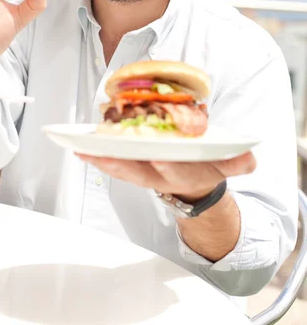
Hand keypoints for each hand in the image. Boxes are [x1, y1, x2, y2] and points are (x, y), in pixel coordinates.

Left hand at [76, 152, 255, 200]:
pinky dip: (95, 156)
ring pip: (121, 168)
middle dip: (122, 162)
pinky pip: (111, 162)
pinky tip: (79, 146)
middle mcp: (161, 175)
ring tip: (82, 147)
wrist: (195, 184)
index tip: (160, 157)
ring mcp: (144, 173)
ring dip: (102, 158)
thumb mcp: (228, 164)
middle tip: (103, 152)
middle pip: (140, 170)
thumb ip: (238, 160)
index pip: (176, 170)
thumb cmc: (207, 165)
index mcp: (185, 172)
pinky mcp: (130, 167)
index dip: (168, 165)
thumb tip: (250, 158)